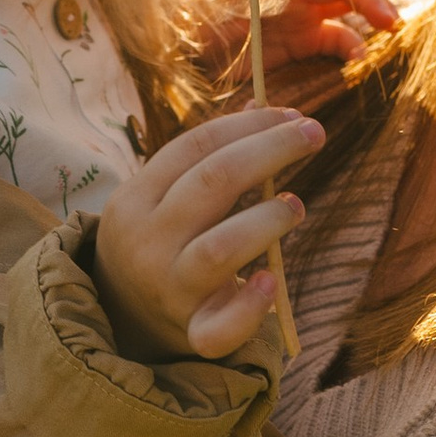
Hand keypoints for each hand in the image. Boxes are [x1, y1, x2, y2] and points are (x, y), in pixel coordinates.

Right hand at [94, 107, 324, 362]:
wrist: (121, 319)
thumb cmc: (158, 243)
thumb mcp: (163, 197)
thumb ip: (205, 157)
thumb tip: (261, 104)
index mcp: (135, 198)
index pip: (195, 146)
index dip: (250, 125)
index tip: (293, 115)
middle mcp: (147, 241)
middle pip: (212, 182)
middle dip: (270, 150)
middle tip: (314, 133)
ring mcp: (168, 289)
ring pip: (220, 248)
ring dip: (268, 219)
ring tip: (295, 205)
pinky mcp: (191, 332)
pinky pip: (221, 328)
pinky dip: (251, 307)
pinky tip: (269, 282)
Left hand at [185, 0, 404, 93]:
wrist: (184, 53)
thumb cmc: (196, 21)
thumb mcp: (210, 0)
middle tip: (391, 21)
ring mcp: (299, 18)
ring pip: (343, 13)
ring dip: (367, 22)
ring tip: (389, 37)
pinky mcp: (300, 45)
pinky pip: (333, 43)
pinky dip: (349, 51)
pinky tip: (359, 64)